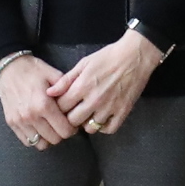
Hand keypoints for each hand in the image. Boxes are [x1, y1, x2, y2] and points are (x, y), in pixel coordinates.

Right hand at [0, 53, 73, 151]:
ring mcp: (20, 121)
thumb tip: (78, 105)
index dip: (72, 129)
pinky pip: (27, 141)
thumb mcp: (54, 74)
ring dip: (48, 138)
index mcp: (44, 105)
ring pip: (41, 144)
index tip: (72, 123)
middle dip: (62, 133)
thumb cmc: (33, 70)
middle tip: (62, 124)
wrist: (8, 67)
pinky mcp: (11, 123)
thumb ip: (67, 90)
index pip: (65, 130)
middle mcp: (31, 116)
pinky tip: (39, 128)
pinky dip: (35, 138)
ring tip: (50, 127)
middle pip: (55, 139)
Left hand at [49, 30, 164, 137]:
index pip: (61, 107)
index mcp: (82, 87)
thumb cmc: (108, 57)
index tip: (62, 105)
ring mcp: (109, 108)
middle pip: (73, 121)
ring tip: (87, 115)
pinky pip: (109, 129)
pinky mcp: (123, 112)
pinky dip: (103, 127)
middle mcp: (94, 100)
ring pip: (90, 128)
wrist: (135, 56)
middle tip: (73, 112)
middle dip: (70, 118)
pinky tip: (102, 119)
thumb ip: (66, 80)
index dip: (58, 107)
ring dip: (86, 123)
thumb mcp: (83, 63)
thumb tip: (49, 93)